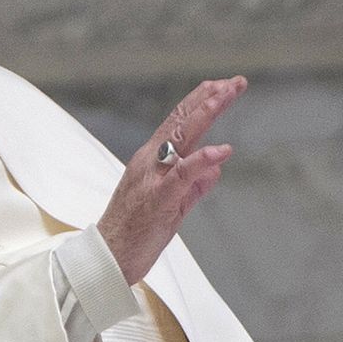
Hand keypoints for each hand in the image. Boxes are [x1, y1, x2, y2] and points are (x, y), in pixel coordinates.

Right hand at [97, 76, 246, 283]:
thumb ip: (194, 186)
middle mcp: (150, 162)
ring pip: (180, 138)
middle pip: (182, 121)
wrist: (107, 259)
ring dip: (204, 114)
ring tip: (226, 95)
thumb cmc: (135, 233)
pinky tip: (222, 150)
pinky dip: (202, 160)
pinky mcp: (158, 200)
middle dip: (210, 98)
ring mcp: (153, 178)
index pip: (179, 123)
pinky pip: (182, 175)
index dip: (202, 102)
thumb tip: (216, 170)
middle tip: (235, 82)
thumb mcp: (172, 206)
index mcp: (152, 160)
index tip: (225, 86)